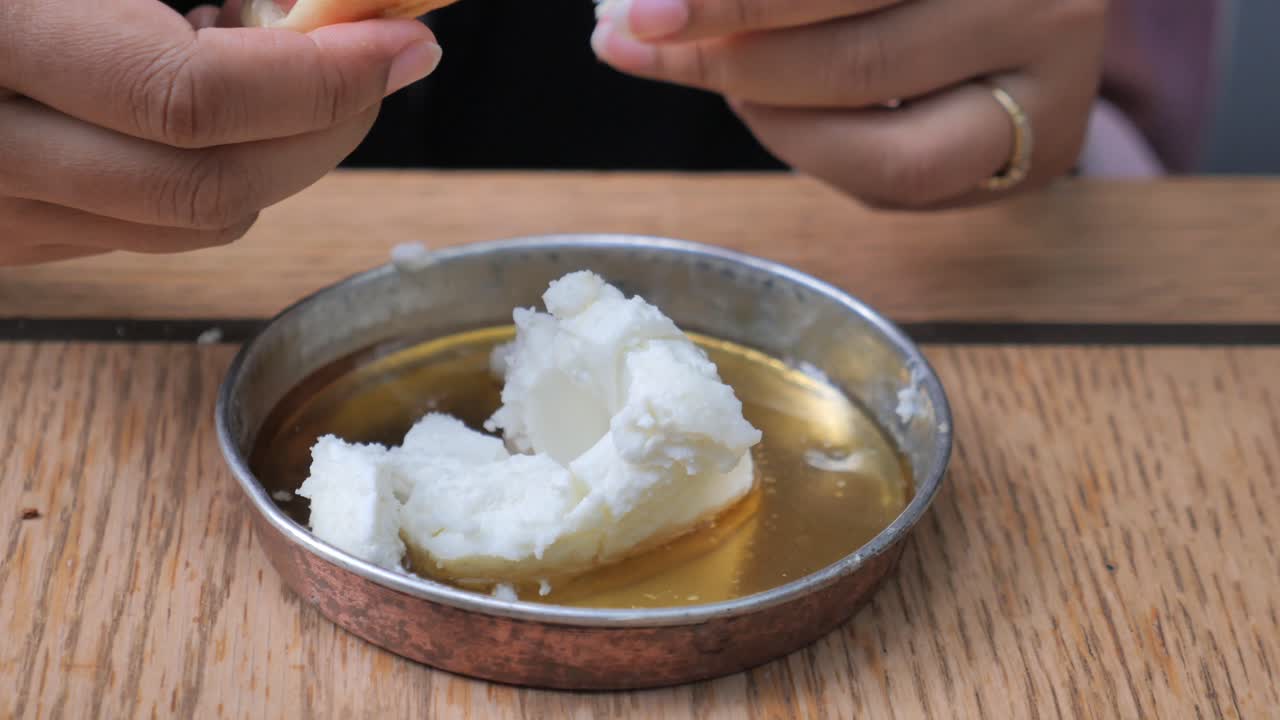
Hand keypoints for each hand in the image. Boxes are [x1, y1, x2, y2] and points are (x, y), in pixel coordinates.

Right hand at [0, 0, 439, 265]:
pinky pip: (145, 228)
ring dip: (280, 152)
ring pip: (191, 224)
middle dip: (327, 127)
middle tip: (382, 57)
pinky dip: (215, 171)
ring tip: (288, 61)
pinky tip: (208, 97)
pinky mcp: (3, 239)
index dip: (318, 76)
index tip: (405, 40)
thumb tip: (317, 6)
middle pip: (211, 191)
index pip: (189, 100)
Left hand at [591, 0, 1106, 209]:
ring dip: (769, 121)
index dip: (733, 2)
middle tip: (633, 43)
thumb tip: (641, 6)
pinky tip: (770, 106)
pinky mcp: (1040, 156)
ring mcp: (1053, 94)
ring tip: (710, 71)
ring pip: (882, 149)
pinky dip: (814, 150)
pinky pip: (901, 185)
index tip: (637, 10)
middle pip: (856, 61)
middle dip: (724, 60)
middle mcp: (1041, 3)